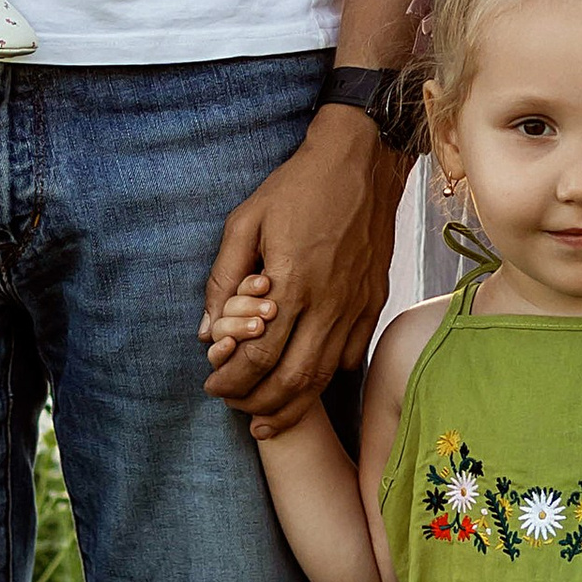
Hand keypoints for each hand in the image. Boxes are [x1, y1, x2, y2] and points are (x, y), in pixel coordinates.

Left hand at [198, 117, 402, 437]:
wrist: (361, 162)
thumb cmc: (297, 187)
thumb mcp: (245, 220)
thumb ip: (222, 277)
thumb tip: (207, 330)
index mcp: (292, 282)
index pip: (258, 356)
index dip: (231, 380)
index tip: (213, 385)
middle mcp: (329, 303)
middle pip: (293, 379)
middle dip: (259, 403)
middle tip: (235, 408)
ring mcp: (356, 306)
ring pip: (325, 376)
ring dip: (292, 404)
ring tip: (266, 419)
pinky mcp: (374, 302)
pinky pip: (350, 356)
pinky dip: (326, 379)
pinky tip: (305, 385)